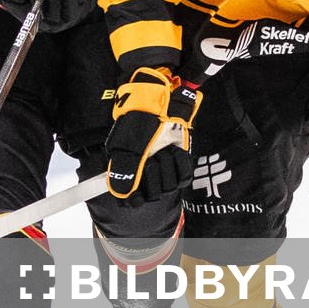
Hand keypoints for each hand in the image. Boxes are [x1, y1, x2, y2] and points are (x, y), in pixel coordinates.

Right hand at [107, 70, 201, 201]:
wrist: (160, 105)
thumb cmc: (139, 124)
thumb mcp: (126, 148)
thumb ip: (124, 174)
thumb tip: (125, 197)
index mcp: (128, 174)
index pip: (133, 202)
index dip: (136, 197)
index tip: (137, 189)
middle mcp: (146, 176)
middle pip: (154, 195)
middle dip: (153, 173)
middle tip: (150, 155)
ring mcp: (164, 172)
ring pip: (170, 187)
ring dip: (167, 165)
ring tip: (162, 149)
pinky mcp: (181, 166)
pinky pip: (184, 177)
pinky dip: (180, 162)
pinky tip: (173, 149)